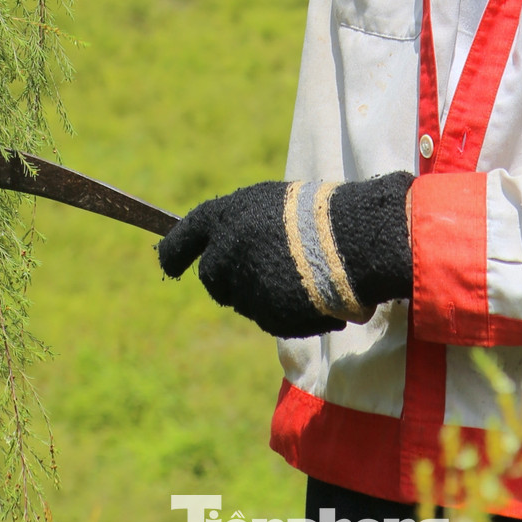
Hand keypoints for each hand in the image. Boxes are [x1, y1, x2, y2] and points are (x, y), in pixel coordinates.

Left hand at [158, 173, 411, 339]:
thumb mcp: (269, 203)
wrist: (351, 240)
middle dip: (230, 278)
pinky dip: (286, 310)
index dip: (174, 253)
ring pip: (244, 299)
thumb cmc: (315, 212)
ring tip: (301, 272)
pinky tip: (313, 291)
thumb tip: (225, 247)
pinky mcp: (267, 315)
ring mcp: (244, 287)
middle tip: (261, 268)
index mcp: (223, 216)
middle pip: (212, 277)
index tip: (170, 264)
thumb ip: (241, 226)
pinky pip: (270, 317)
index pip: (181, 239)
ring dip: (263, 292)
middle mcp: (225, 252)